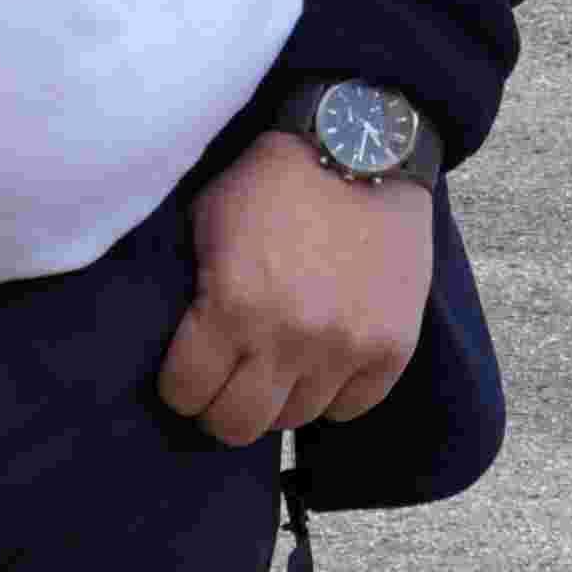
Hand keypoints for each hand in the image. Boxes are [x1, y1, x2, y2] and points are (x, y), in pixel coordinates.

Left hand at [155, 129, 435, 447]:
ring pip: (295, 419)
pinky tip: (322, 357)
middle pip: (238, 425)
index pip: (187, 394)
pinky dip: (332, 391)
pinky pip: (350, 408)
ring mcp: (347, 348)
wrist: (365, 146)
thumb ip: (193, 288)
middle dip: (222, 406)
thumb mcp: (208, 220)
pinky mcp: (393, 349)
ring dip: (280, 395)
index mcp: (233, 306)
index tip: (189, 370)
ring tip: (279, 360)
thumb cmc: (275, 179)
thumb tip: (178, 343)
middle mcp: (290, 338)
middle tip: (229, 379)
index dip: (181, 384)